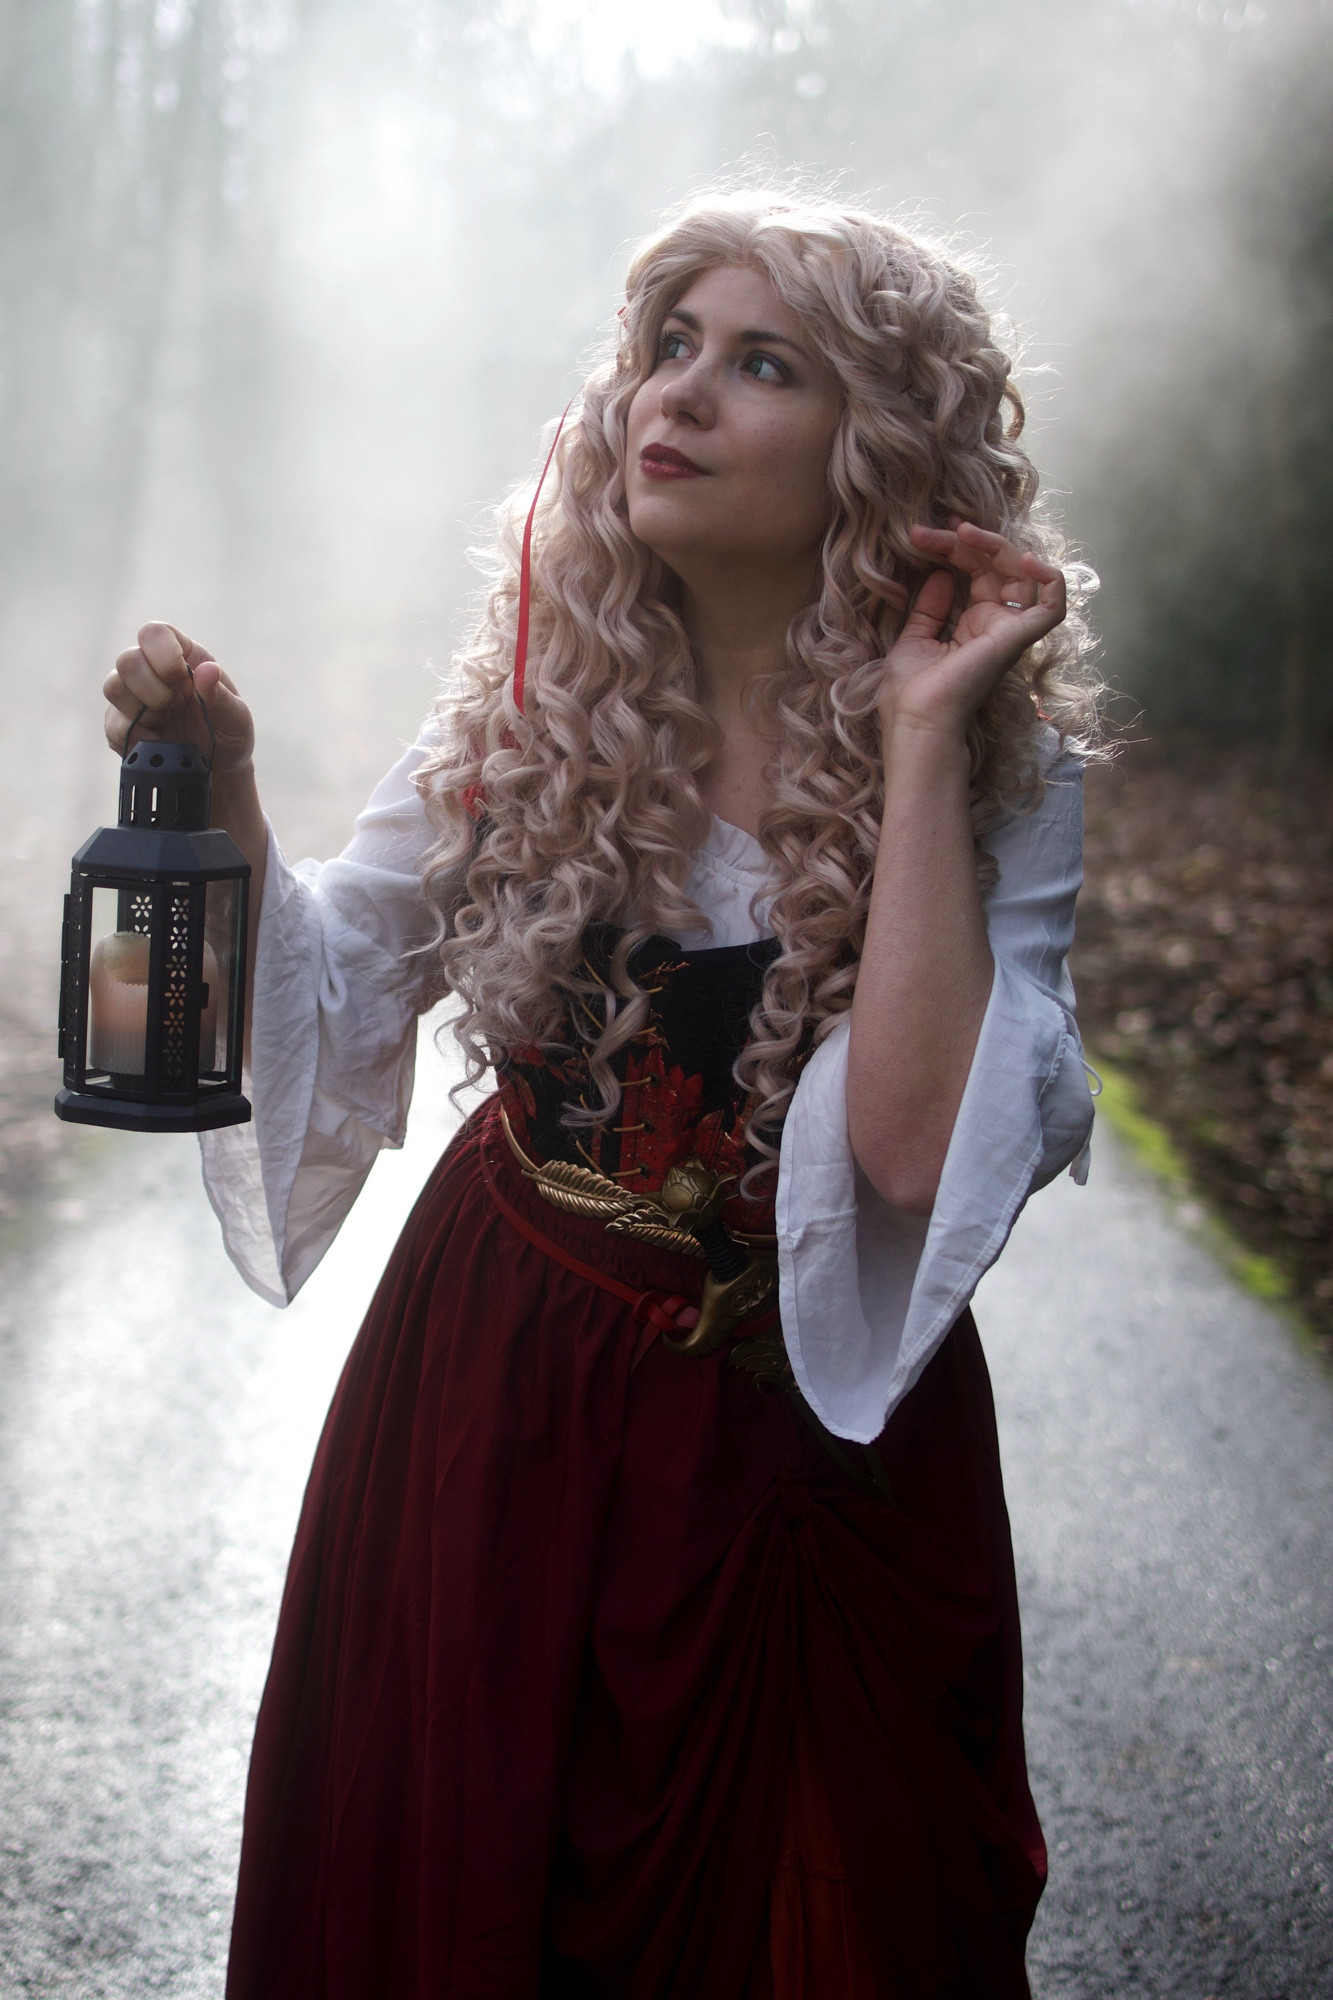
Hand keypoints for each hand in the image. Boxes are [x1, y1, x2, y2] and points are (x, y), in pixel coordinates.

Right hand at [103, 622, 254, 780]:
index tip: (186, 686)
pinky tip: (160, 742)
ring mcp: (132, 696)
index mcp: (181, 655)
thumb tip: (208, 670)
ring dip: (143, 711)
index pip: (154, 633)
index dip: (164, 657)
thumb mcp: (236, 717)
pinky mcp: (120, 724)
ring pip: (113, 687)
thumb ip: (222, 695)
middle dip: (154, 690)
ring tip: (168, 723)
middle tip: (177, 707)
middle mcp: (150, 670)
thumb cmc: (228, 733)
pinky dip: (139, 737)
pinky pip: (112, 725)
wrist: (216, 770)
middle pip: (127, 660)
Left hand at [877, 520, 1065, 737]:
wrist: (917, 721)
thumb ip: (930, 608)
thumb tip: (941, 574)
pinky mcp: (1017, 638)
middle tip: (928, 531)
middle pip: (997, 565)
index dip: (953, 547)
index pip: (975, 571)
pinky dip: (1049, 578)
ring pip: (1022, 573)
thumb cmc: (912, 692)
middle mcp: (997, 625)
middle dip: (965, 541)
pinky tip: (1023, 559)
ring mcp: (1009, 631)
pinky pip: (1053, 605)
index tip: (919, 536)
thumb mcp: (915, 639)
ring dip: (995, 545)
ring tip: (963, 534)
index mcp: (974, 625)